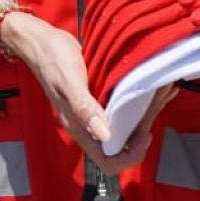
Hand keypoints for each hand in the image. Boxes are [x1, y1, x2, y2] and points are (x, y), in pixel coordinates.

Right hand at [0, 12, 157, 174]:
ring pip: (125, 128)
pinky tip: (151, 88)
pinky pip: (123, 109)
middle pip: (122, 146)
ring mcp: (94, 112)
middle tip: (155, 107)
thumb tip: (105, 135)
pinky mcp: (99, 98)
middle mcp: (88, 124)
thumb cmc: (50, 58)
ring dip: (144, 116)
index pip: (109, 161)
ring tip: (159, 95)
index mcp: (79, 127)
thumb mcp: (68, 81)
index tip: (144, 134)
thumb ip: (84, 108)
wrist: (40, 39)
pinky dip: (140, 102)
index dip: (130, 155)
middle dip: (143, 131)